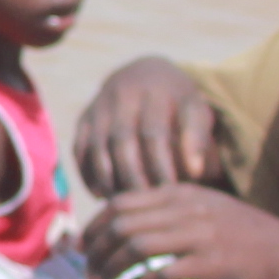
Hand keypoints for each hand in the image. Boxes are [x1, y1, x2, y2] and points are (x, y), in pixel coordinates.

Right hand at [72, 55, 227, 198]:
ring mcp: (99, 106)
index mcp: (155, 90)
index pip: (153, 133)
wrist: (145, 75)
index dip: (161, 166)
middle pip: (122, 142)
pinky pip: (79, 152)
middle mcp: (122, 94)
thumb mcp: (196, 111)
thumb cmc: (177, 104)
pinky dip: (88, 176)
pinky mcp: (83, 119)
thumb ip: (198, 139)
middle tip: (148, 203)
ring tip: (127, 202)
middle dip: (135, 177)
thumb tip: (195, 172)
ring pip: (97, 149)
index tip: (172, 191)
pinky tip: (103, 194)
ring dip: (110, 180)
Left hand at [82, 182, 278, 278]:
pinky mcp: (211, 265)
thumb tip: (124, 228)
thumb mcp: (205, 210)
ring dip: (111, 269)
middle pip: (122, 224)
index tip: (84, 247)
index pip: (120, 202)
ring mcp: (200, 236)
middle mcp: (188, 209)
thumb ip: (168, 213)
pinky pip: (161, 272)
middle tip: (89, 273)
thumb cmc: (244, 238)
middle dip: (96, 250)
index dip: (94, 226)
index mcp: (182, 193)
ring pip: (135, 247)